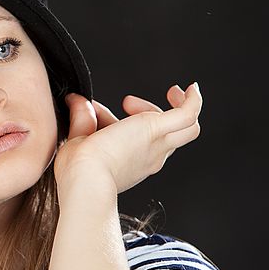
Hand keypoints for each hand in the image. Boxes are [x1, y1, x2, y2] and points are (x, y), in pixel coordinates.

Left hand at [54, 82, 202, 193]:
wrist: (84, 181)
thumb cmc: (76, 172)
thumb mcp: (77, 140)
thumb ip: (80, 118)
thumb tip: (76, 99)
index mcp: (131, 164)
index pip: (135, 138)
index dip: (116, 120)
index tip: (95, 111)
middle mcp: (150, 157)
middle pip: (167, 134)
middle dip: (151, 112)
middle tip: (125, 103)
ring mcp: (156, 145)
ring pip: (187, 128)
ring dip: (180, 108)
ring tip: (171, 92)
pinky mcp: (156, 131)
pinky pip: (188, 114)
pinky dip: (193, 101)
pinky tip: (191, 88)